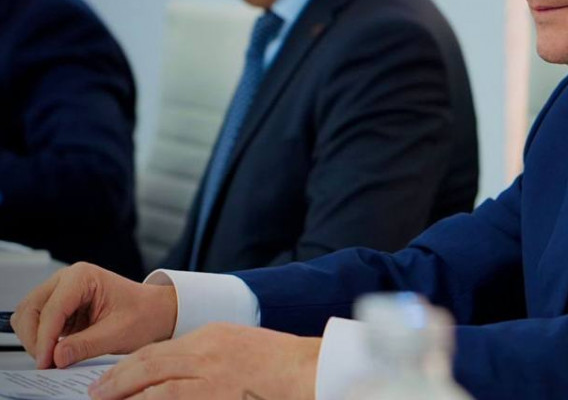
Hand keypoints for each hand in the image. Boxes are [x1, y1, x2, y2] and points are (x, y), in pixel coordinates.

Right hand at [11, 262, 176, 368]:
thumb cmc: (144, 314)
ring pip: (28, 315)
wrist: (155, 311)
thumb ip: (86, 345)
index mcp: (83, 277)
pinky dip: (40, 339)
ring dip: (34, 339)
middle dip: (35, 339)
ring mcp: (61, 291)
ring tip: (51, 359)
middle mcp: (67, 279)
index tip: (46, 361)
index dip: (45, 338)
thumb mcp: (118, 333)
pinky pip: (37, 322)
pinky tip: (54, 352)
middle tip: (47, 363)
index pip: (52, 309)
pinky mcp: (60, 306)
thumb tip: (56, 357)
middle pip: (31, 309)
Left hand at [88, 323, 319, 399]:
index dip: (130, 365)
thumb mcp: (239, 345)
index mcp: (212, 335)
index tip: (112, 377)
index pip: (160, 350)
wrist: (309, 369)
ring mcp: (212, 377)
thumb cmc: (280, 363)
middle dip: (117, 379)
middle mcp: (207, 352)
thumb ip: (207, 354)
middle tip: (96, 392)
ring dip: (126, 396)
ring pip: (156, 386)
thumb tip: (171, 375)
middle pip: (149, 363)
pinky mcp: (216, 396)